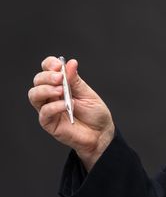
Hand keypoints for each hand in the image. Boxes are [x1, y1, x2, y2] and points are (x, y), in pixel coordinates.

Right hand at [28, 56, 114, 170]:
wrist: (101, 134)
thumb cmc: (95, 113)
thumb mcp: (88, 94)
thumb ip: (76, 81)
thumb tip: (70, 63)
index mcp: (61, 84)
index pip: (48, 69)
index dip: (49, 64)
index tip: (58, 65)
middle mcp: (52, 95)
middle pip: (38, 80)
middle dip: (47, 76)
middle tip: (60, 78)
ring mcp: (49, 108)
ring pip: (34, 95)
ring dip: (46, 89)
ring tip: (61, 90)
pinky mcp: (49, 123)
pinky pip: (44, 112)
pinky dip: (53, 106)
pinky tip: (65, 105)